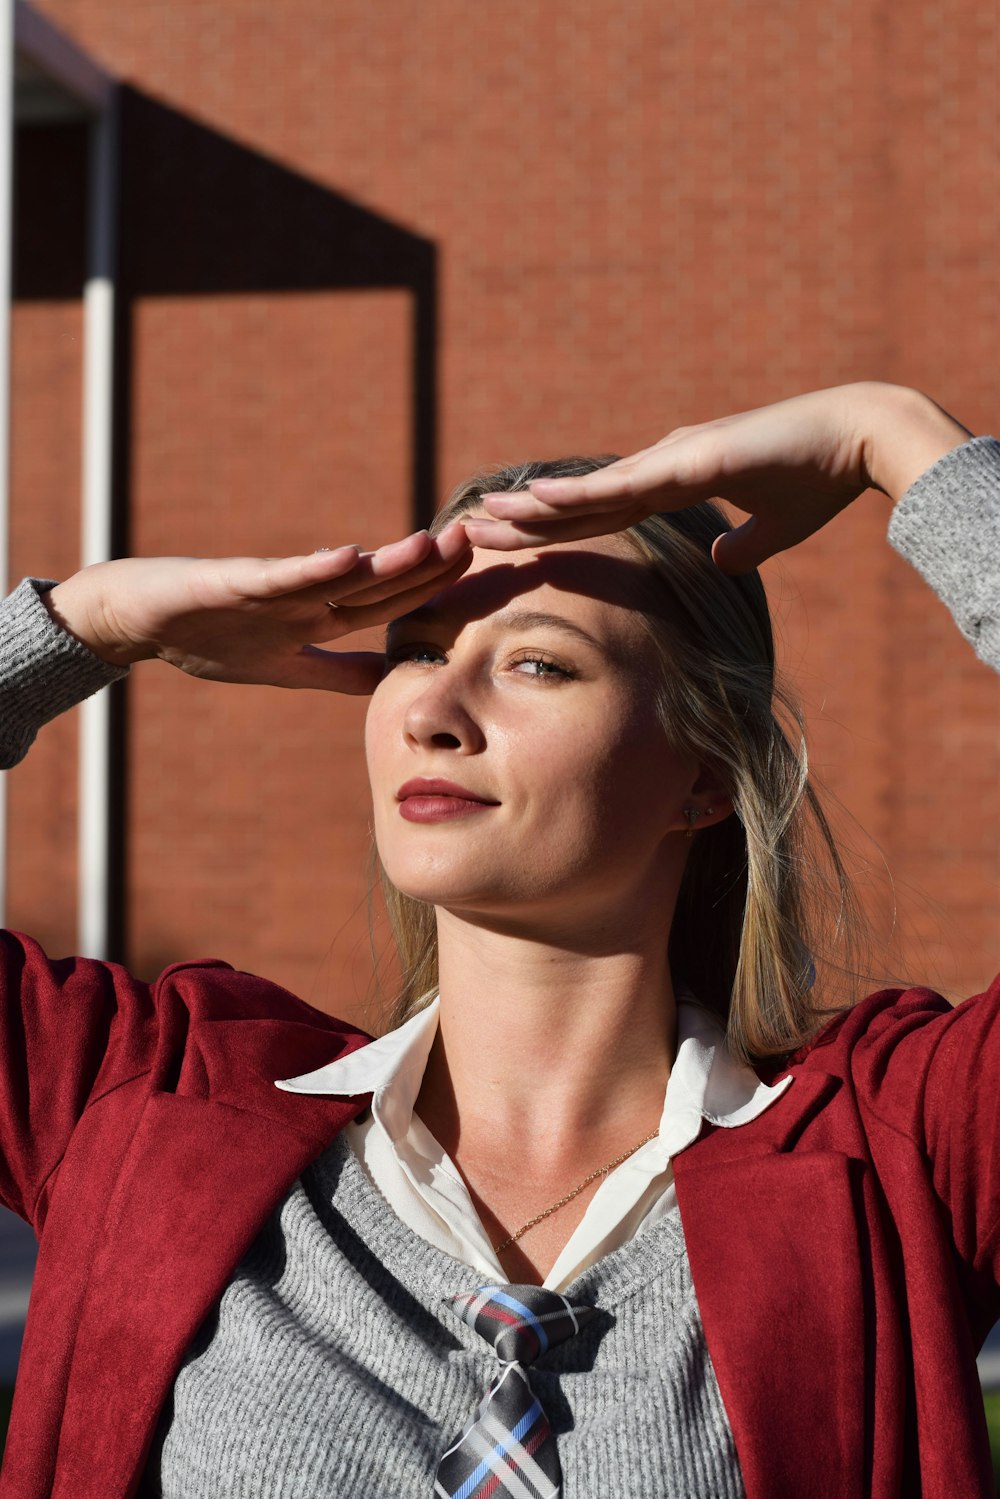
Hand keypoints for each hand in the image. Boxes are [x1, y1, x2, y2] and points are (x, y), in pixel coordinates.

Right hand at [44, 524, 471, 694]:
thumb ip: (338, 673)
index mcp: (317, 619)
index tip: (480, 576)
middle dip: (426, 565)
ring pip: (339, 575)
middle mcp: (303, 597)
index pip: (388, 605)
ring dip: (386, 562)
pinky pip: (279, 578)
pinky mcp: (230, 582)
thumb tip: (391, 682)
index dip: (432, 593)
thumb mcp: (285, 667)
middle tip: (476, 537)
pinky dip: (314, 570)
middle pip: (377, 583)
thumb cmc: (206, 638)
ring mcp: (269, 588)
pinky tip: (351, 557)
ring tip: (433, 543)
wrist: (134, 619)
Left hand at [462, 383, 971, 572]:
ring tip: (481, 519)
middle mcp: (663, 466)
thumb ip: (741, 547)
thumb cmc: (821, 478)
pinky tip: (533, 500)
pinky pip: (621, 485)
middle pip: (580, 502)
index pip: (603, 513)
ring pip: (588, 492)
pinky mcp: (688, 461)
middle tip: (470, 534)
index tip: (514, 544)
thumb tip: (717, 561)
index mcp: (677, 481)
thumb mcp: (773, 529)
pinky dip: (575, 493)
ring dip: (532, 508)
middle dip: (524, 522)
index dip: (556, 529)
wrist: (859, 441)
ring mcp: (671, 460)